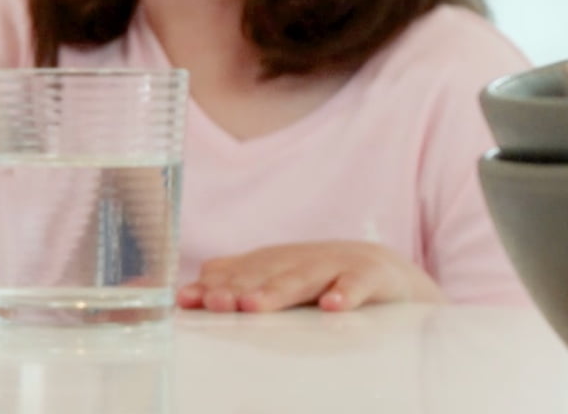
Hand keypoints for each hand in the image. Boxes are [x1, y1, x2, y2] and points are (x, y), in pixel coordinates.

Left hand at [178, 241, 443, 312]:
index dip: (212, 287)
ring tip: (254, 306)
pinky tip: (332, 305)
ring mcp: (334, 265)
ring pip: (302, 279)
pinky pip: (358, 284)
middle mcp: (298, 260)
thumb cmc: (317, 278)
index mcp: (272, 263)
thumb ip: (235, 283)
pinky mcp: (370, 274)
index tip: (188, 300)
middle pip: (263, 275)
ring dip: (277, 291)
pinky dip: (346, 293)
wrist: (384, 268)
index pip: (236, 274)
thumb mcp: (276, 279)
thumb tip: (184, 295)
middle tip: (215, 303)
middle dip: (237, 288)